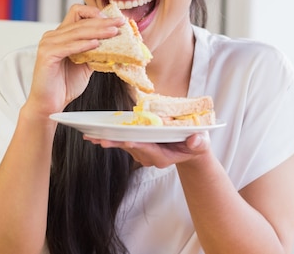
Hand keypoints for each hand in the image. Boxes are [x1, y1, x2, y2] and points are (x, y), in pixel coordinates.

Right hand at [23, 4, 125, 119]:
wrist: (50, 104)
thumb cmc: (65, 85)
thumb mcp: (85, 64)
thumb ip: (95, 51)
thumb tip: (116, 43)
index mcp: (61, 35)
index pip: (77, 13)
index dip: (95, 12)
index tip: (113, 19)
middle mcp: (53, 36)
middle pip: (80, 22)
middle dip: (103, 22)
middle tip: (120, 23)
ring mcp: (48, 44)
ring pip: (76, 32)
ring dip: (97, 31)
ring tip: (113, 32)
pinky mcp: (47, 55)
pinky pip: (68, 46)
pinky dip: (83, 44)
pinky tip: (96, 44)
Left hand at [83, 132, 210, 167]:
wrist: (188, 148)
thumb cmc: (196, 144)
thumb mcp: (202, 143)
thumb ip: (199, 143)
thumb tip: (195, 141)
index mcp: (164, 157)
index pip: (150, 150)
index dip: (140, 145)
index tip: (128, 140)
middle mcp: (150, 157)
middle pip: (132, 148)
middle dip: (116, 143)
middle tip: (101, 140)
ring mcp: (142, 152)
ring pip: (123, 145)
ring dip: (108, 140)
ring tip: (92, 137)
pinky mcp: (136, 146)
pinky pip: (120, 141)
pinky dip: (108, 138)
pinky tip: (92, 136)